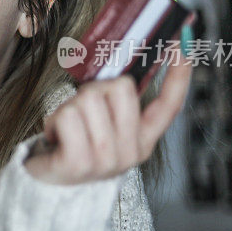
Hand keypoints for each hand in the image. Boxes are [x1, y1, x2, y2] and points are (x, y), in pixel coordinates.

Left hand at [25, 58, 191, 184]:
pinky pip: (67, 115)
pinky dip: (54, 119)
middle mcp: (130, 152)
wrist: (50, 182)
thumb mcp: (103, 125)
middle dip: (94, 89)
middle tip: (82, 111)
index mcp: (142, 141)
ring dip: (69, 106)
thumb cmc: (75, 144)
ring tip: (66, 128)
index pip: (168, 107)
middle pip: (120, 88)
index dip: (178, 77)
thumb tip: (122, 67)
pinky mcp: (79, 163)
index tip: (181, 48)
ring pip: (89, 98)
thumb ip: (117, 103)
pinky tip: (55, 136)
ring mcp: (106, 160)